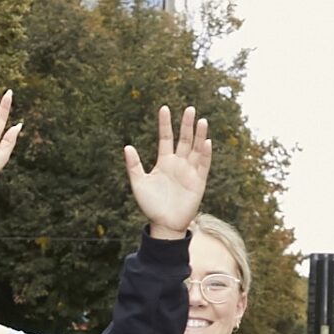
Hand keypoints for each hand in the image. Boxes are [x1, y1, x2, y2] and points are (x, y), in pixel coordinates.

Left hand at [124, 106, 211, 238]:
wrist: (164, 225)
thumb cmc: (150, 205)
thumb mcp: (139, 184)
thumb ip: (134, 166)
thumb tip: (127, 146)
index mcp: (164, 162)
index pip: (165, 138)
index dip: (165, 124)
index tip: (164, 108)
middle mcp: (178, 163)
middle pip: (184, 139)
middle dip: (186, 124)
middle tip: (190, 109)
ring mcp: (189, 171)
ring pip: (196, 149)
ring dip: (199, 135)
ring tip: (201, 120)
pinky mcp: (198, 181)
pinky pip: (204, 165)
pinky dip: (205, 154)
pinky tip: (206, 141)